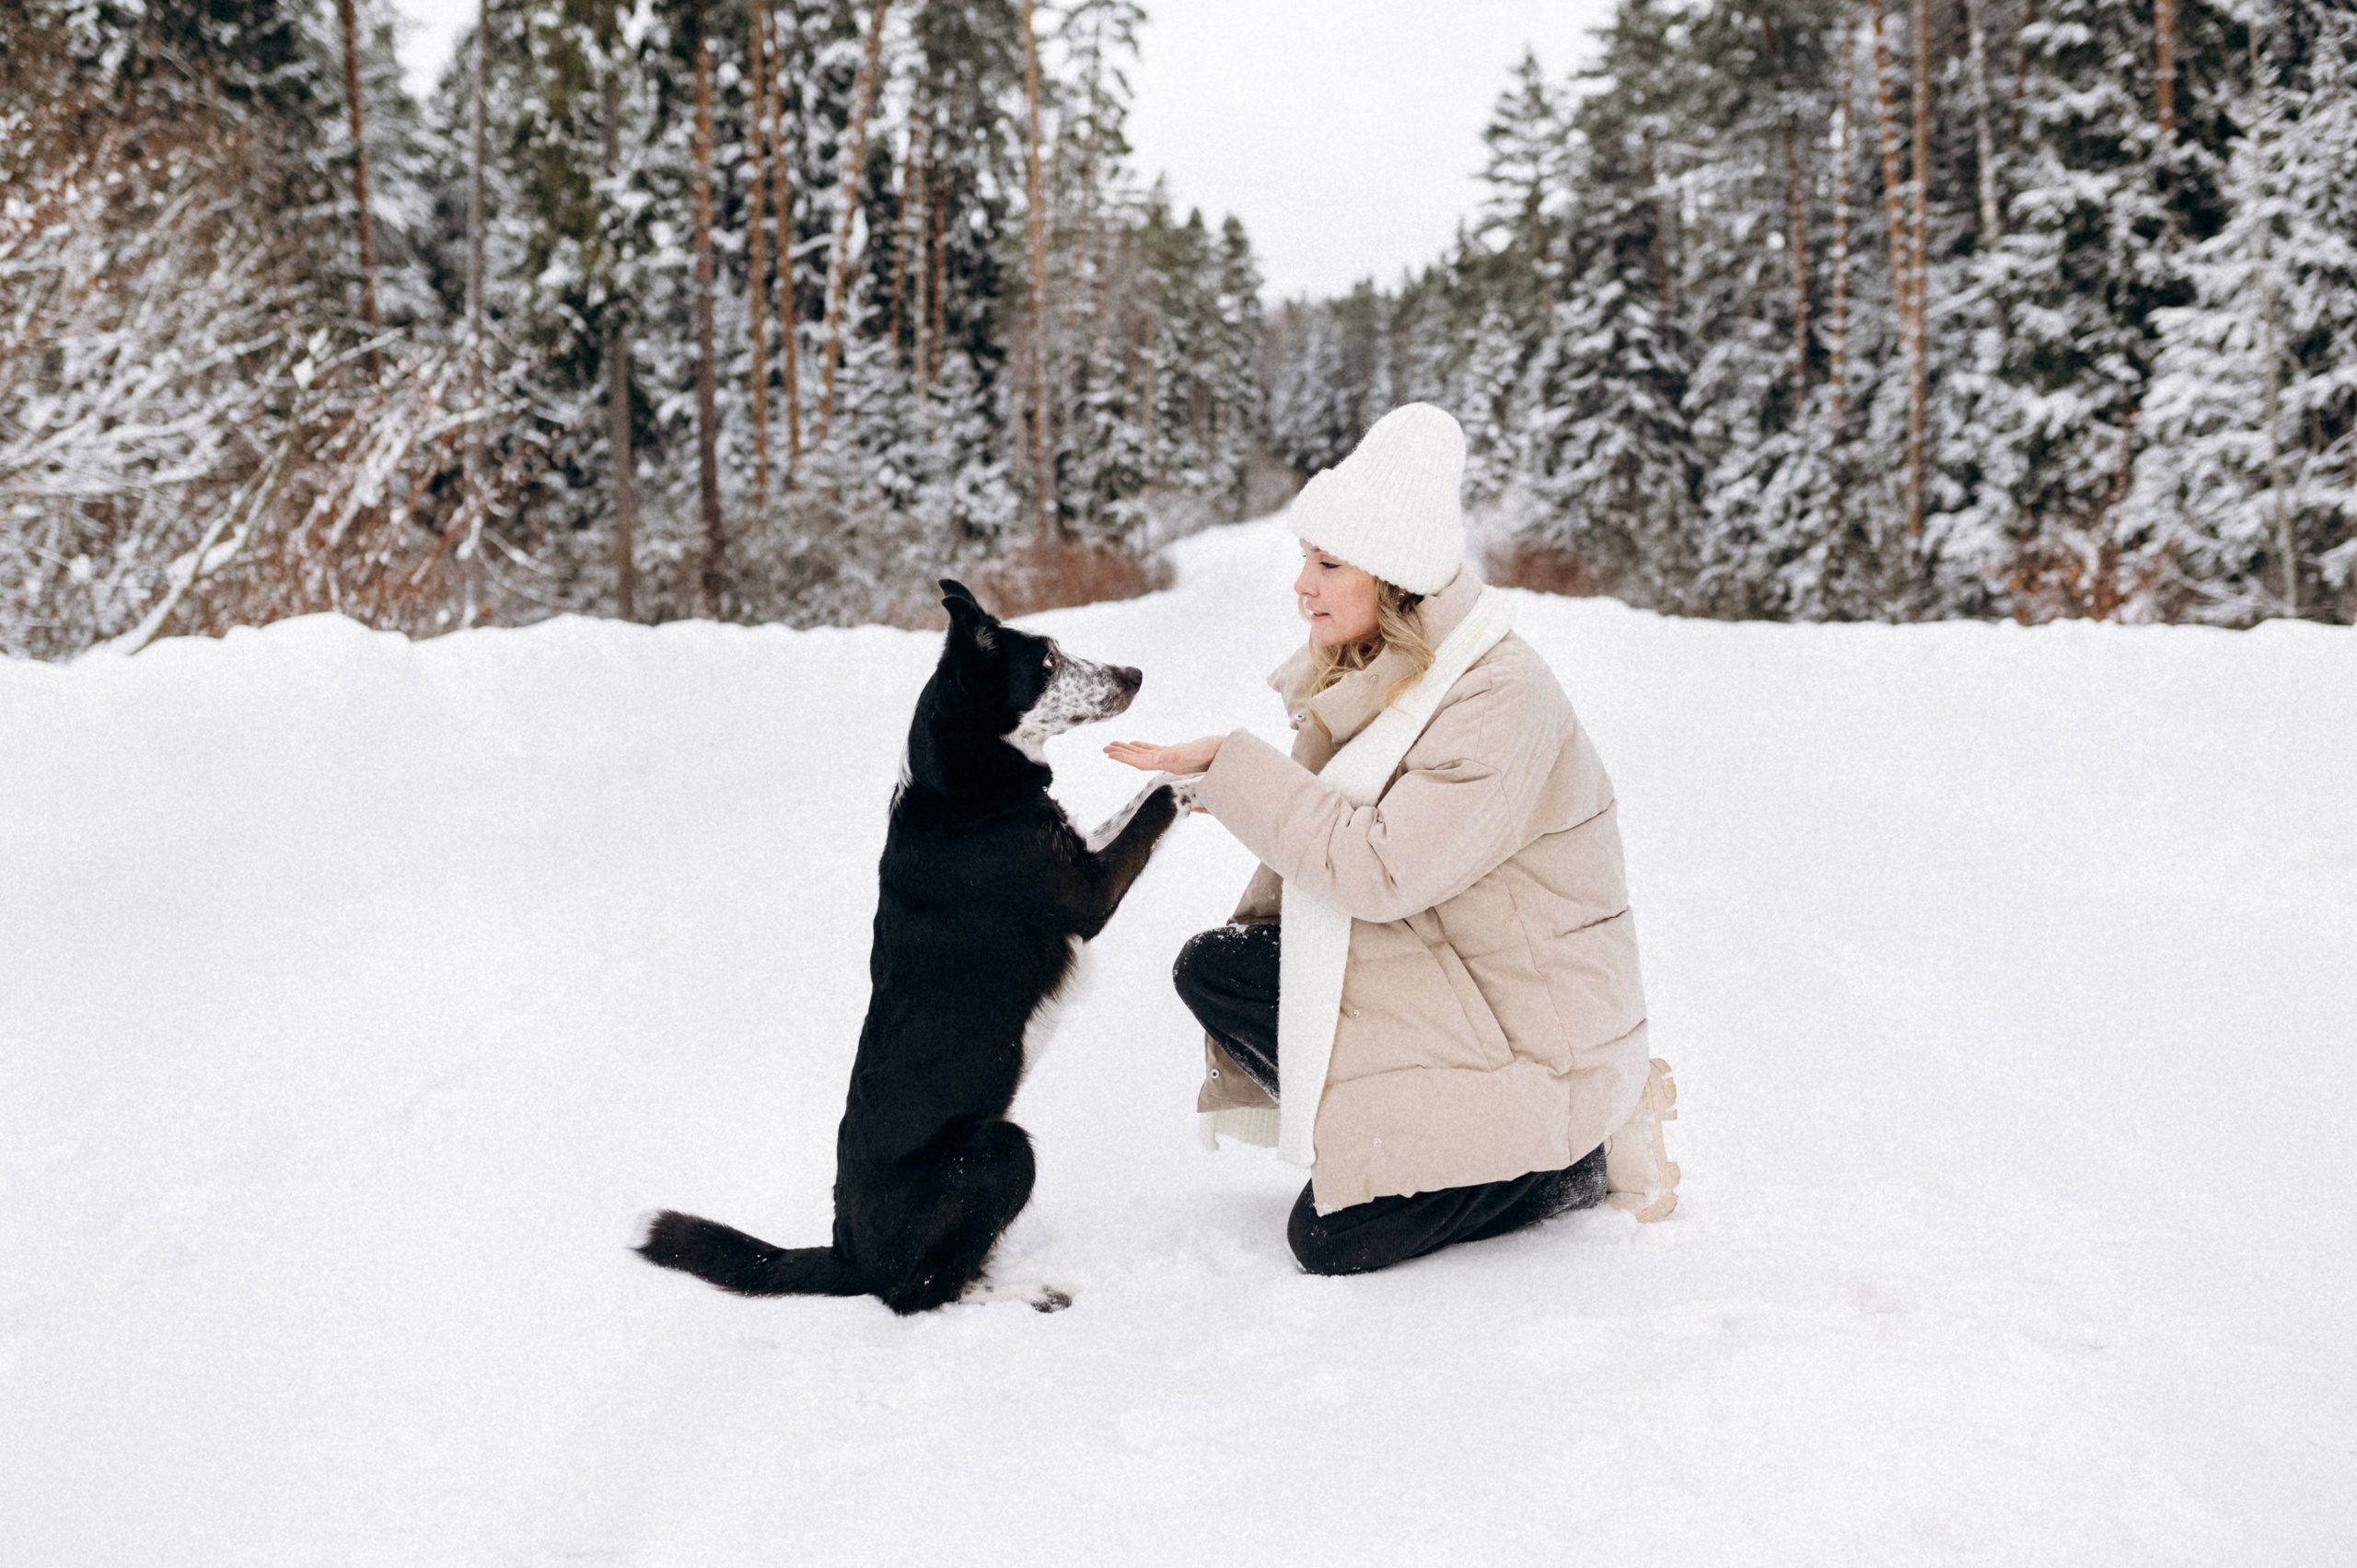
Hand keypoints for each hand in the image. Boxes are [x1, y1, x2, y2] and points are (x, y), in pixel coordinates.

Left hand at [1104, 735, 1222, 774]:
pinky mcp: (1181, 753)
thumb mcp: (1196, 752)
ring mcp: (1175, 759)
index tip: (1109, 753)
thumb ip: (1176, 756)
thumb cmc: (1218, 754)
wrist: (1234, 756)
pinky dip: (1145, 746)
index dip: (1125, 758)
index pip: (1143, 762)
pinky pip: (1158, 750)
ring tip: (1114, 745)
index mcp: (1171, 764)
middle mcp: (1170, 763)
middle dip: (1122, 754)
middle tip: (1104, 748)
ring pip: (1147, 754)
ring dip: (1130, 750)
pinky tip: (1136, 743)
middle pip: (1141, 759)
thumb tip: (1157, 759)